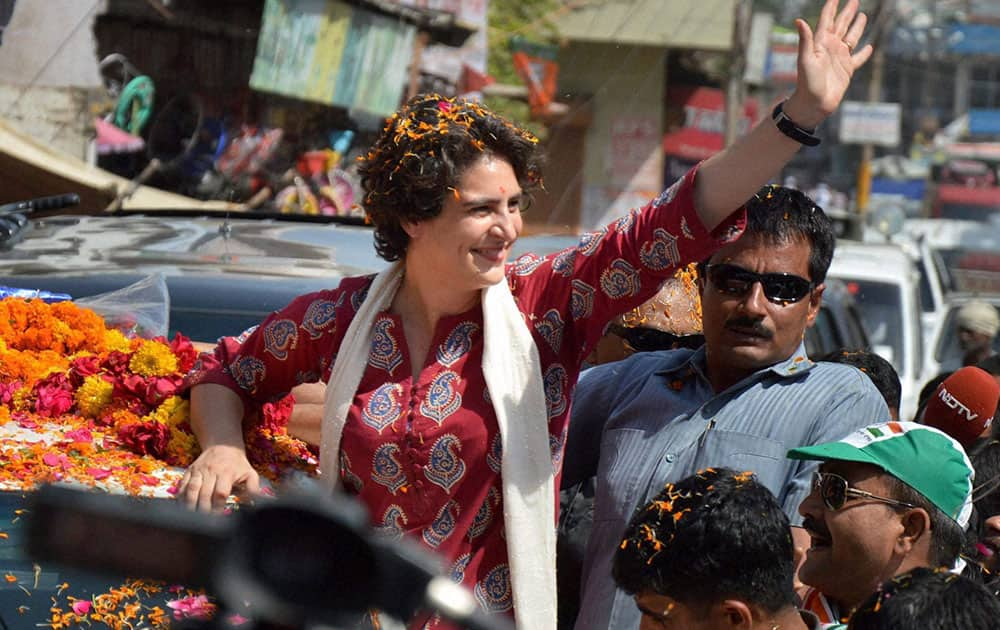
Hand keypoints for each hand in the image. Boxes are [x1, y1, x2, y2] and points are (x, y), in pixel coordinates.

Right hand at [178, 444, 260, 511]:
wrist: (223, 445)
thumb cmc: (237, 463)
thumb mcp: (249, 473)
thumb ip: (253, 488)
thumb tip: (257, 502)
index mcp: (226, 473)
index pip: (220, 493)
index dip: (218, 506)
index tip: (217, 517)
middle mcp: (211, 471)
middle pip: (204, 493)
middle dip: (203, 509)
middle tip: (203, 521)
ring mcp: (199, 470)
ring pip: (192, 489)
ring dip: (190, 504)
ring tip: (190, 516)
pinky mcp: (190, 470)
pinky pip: (183, 483)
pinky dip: (180, 495)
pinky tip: (181, 505)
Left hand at [786, 0, 873, 128]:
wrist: (813, 104)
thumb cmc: (807, 83)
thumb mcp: (806, 59)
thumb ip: (805, 39)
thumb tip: (798, 20)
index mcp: (820, 43)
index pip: (826, 20)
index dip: (831, 7)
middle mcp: (830, 48)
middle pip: (841, 25)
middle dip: (847, 12)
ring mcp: (839, 58)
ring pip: (851, 37)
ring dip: (857, 26)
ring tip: (862, 15)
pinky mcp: (847, 70)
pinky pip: (858, 58)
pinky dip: (864, 53)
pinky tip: (870, 47)